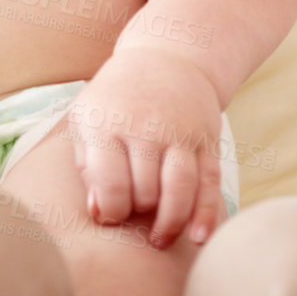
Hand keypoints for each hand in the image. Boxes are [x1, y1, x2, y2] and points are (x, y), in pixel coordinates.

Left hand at [66, 52, 224, 249]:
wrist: (167, 56)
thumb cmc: (117, 97)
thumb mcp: (88, 118)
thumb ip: (86, 165)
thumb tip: (98, 213)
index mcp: (108, 124)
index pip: (110, 185)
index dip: (110, 212)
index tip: (110, 215)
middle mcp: (146, 128)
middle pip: (146, 192)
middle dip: (139, 213)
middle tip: (135, 216)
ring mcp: (180, 133)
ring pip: (180, 190)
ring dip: (171, 223)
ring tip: (160, 238)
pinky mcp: (207, 140)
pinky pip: (210, 183)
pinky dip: (207, 214)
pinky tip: (199, 237)